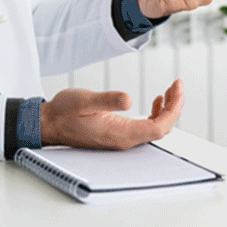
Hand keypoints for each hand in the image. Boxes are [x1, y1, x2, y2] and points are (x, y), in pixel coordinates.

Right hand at [40, 79, 183, 149]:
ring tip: (171, 90)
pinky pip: (146, 127)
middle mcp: (124, 140)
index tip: (178, 89)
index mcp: (120, 134)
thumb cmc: (64, 112)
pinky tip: (157, 101)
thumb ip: (107, 100)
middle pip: (162, 128)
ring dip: (167, 110)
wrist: (49, 124)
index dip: (173, 110)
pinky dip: (156, 113)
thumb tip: (129, 99)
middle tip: (178, 85)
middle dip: (174, 107)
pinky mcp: (118, 134)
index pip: (159, 128)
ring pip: (156, 128)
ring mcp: (122, 139)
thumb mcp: (84, 100)